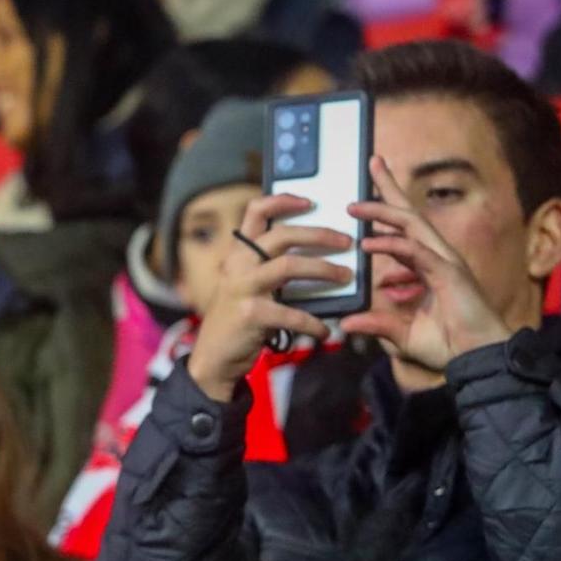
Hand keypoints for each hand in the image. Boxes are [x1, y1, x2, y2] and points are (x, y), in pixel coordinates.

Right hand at [185, 192, 352, 396]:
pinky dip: (314, 323)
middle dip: (320, 234)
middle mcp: (238, 266)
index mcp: (238, 254)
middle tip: (346, 242)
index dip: (283, 201)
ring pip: (289, 265)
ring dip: (324, 269)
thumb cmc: (239, 319)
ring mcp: (242, 289)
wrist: (214, 359)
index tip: (310, 202)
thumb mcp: (246, 285)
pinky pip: (293, 313)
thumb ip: (268, 267)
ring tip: (345, 276)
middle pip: (282, 235)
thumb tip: (317, 253)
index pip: (256, 212)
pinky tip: (325, 330)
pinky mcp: (251, 314)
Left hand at [341, 155, 511, 369]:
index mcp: (428, 266)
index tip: (361, 198)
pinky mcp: (449, 275)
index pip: (403, 231)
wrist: (478, 361)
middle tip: (371, 163)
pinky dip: (392, 246)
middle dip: (389, 189)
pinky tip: (369, 243)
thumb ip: (376, 324)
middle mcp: (437, 258)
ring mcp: (445, 263)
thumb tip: (346, 322)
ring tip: (355, 205)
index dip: (384, 212)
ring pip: (412, 227)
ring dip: (383, 211)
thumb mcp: (402, 336)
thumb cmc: (449, 346)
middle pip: (410, 215)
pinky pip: (417, 253)